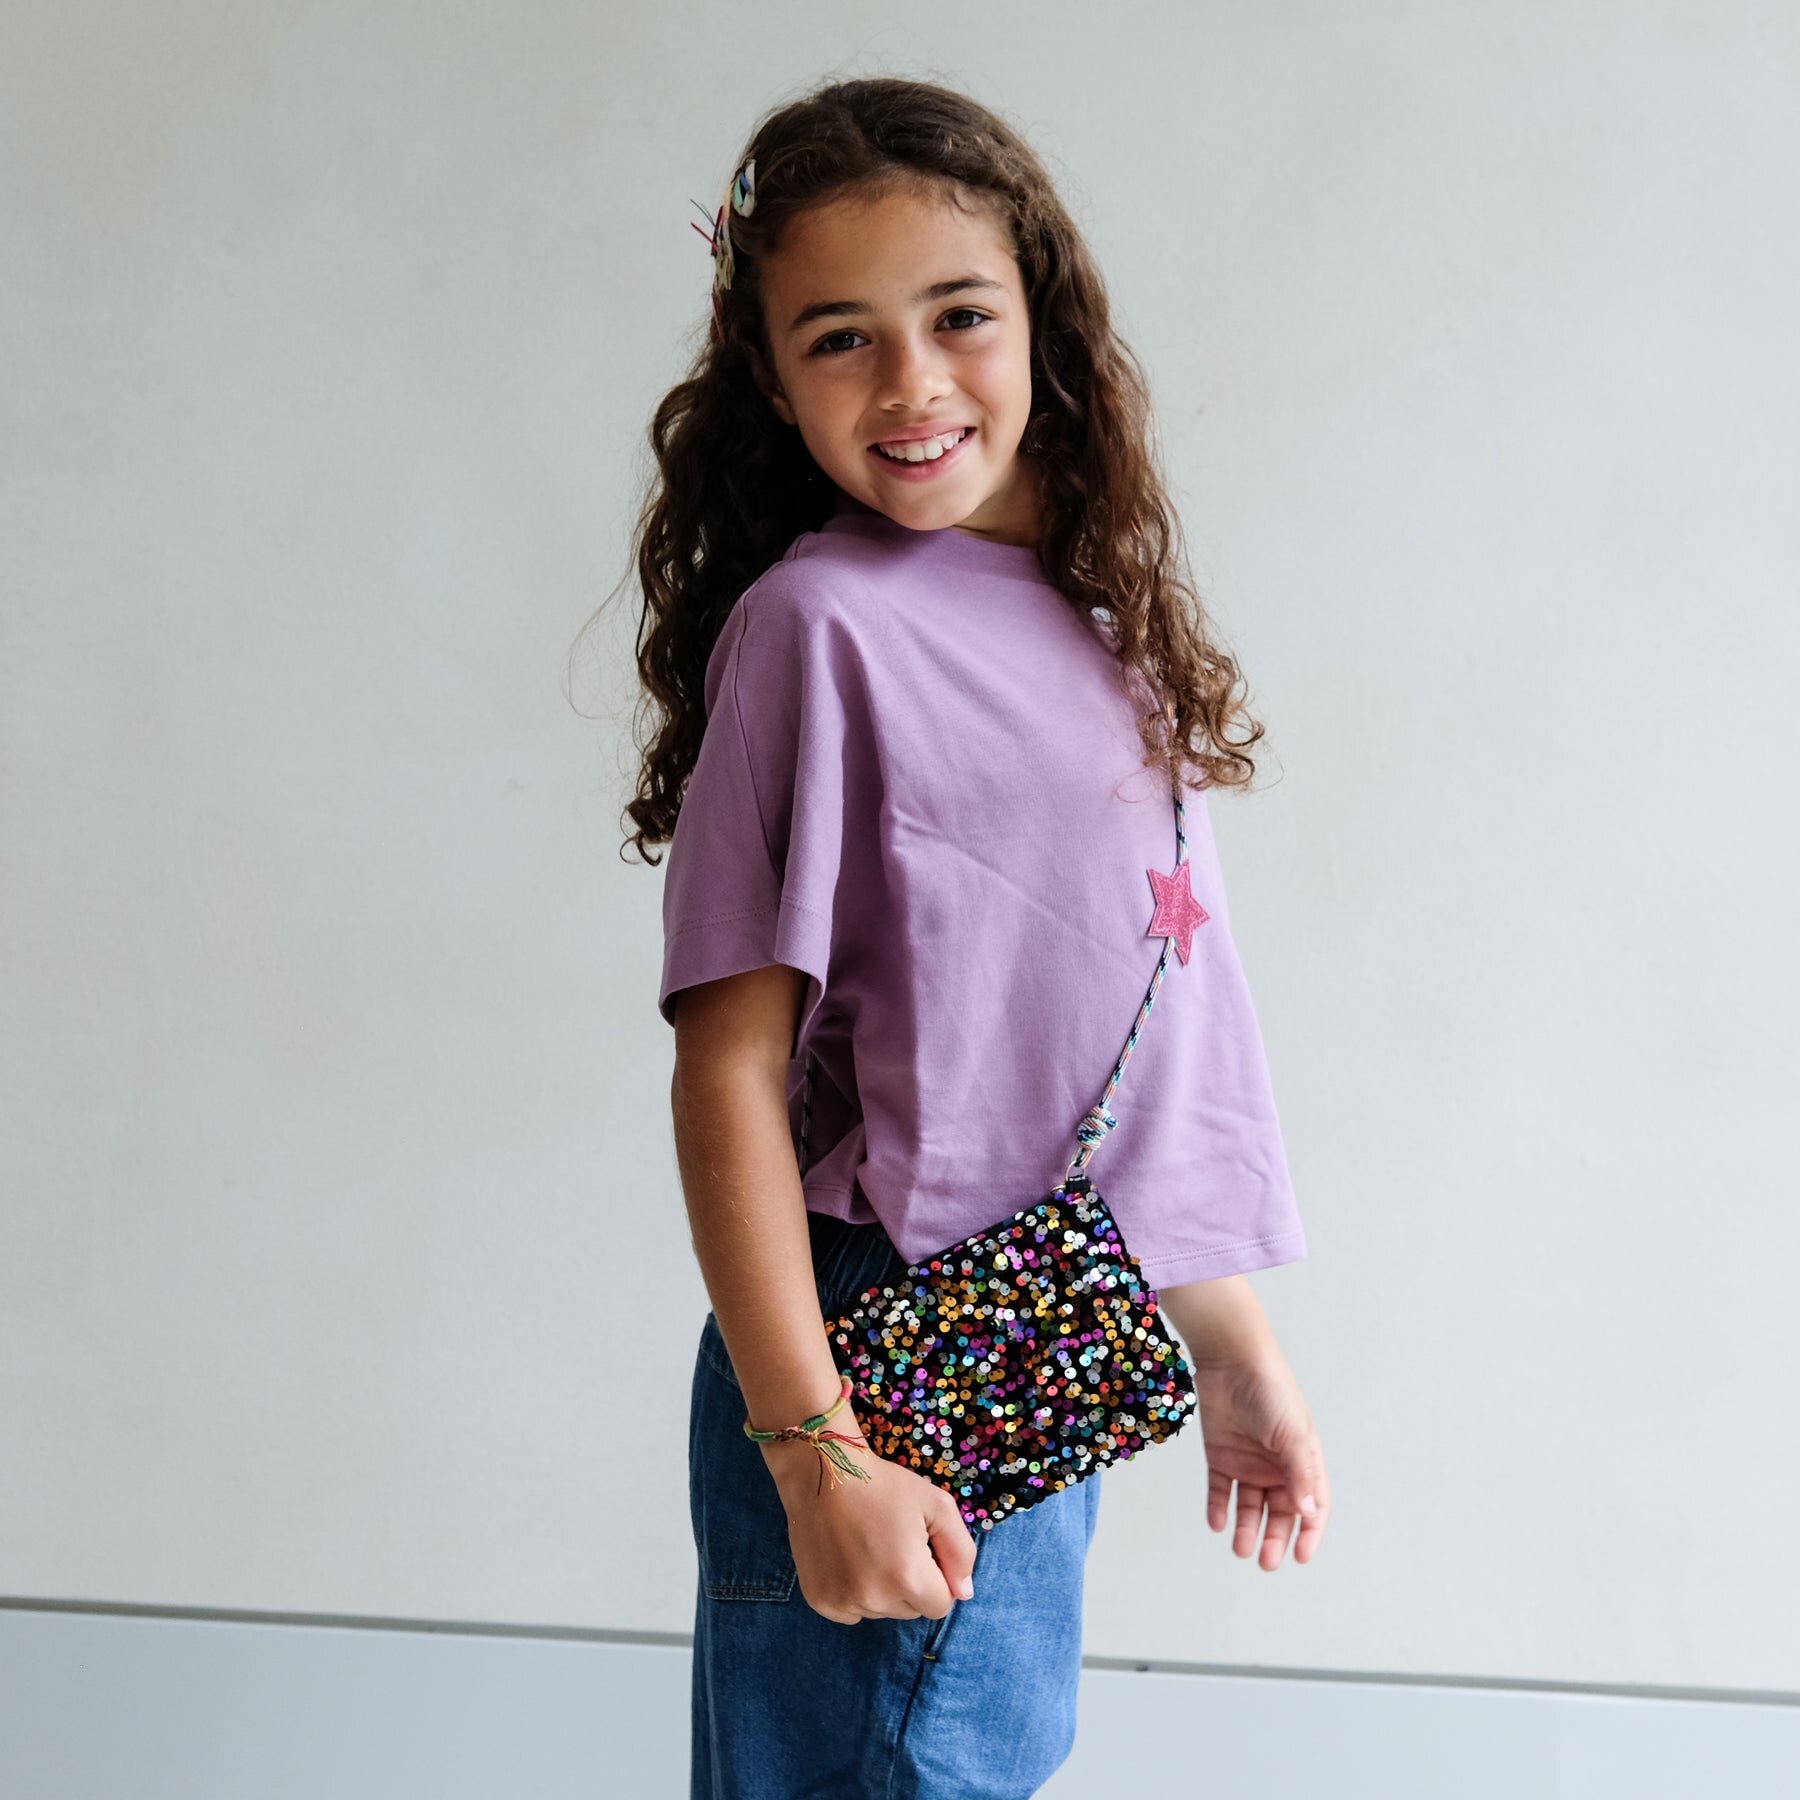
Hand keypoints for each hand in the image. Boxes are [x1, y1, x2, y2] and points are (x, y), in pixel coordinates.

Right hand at [764, 1434, 978, 1624]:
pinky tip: (848, 1558)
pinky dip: (855, 1592)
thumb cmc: (883, 1485)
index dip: (936, 1575)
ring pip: (882, 1611)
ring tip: (868, 1546)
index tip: (920, 1547)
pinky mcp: (819, 1601)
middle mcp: (874, 1598)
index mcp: (907, 1576)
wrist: (822, 1471)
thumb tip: (963, 1593)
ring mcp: (843, 1602)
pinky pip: (852, 1611)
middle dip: (910, 1583)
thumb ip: (961, 1551)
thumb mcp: (936, 1505)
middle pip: (911, 1610)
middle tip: (893, 1543)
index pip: (940, 1605)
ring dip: (882, 1589)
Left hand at [1190, 1348, 1330, 1569]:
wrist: (1231, 1359)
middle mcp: (1277, 1465)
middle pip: (1279, 1512)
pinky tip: (1217, 1523)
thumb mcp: (1292, 1434)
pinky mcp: (1220, 1455)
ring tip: (1241, 1549)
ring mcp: (1248, 1461)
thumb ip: (1300, 1474)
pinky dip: (1219, 1508)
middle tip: (1266, 1562)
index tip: (1300, 1556)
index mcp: (1303, 1460)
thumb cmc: (1271, 1391)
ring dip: (1247, 1529)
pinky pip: (1220, 1490)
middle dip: (1275, 1538)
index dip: (1309, 1533)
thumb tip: (1309, 1513)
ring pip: (1249, 1506)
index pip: (1312, 1506)